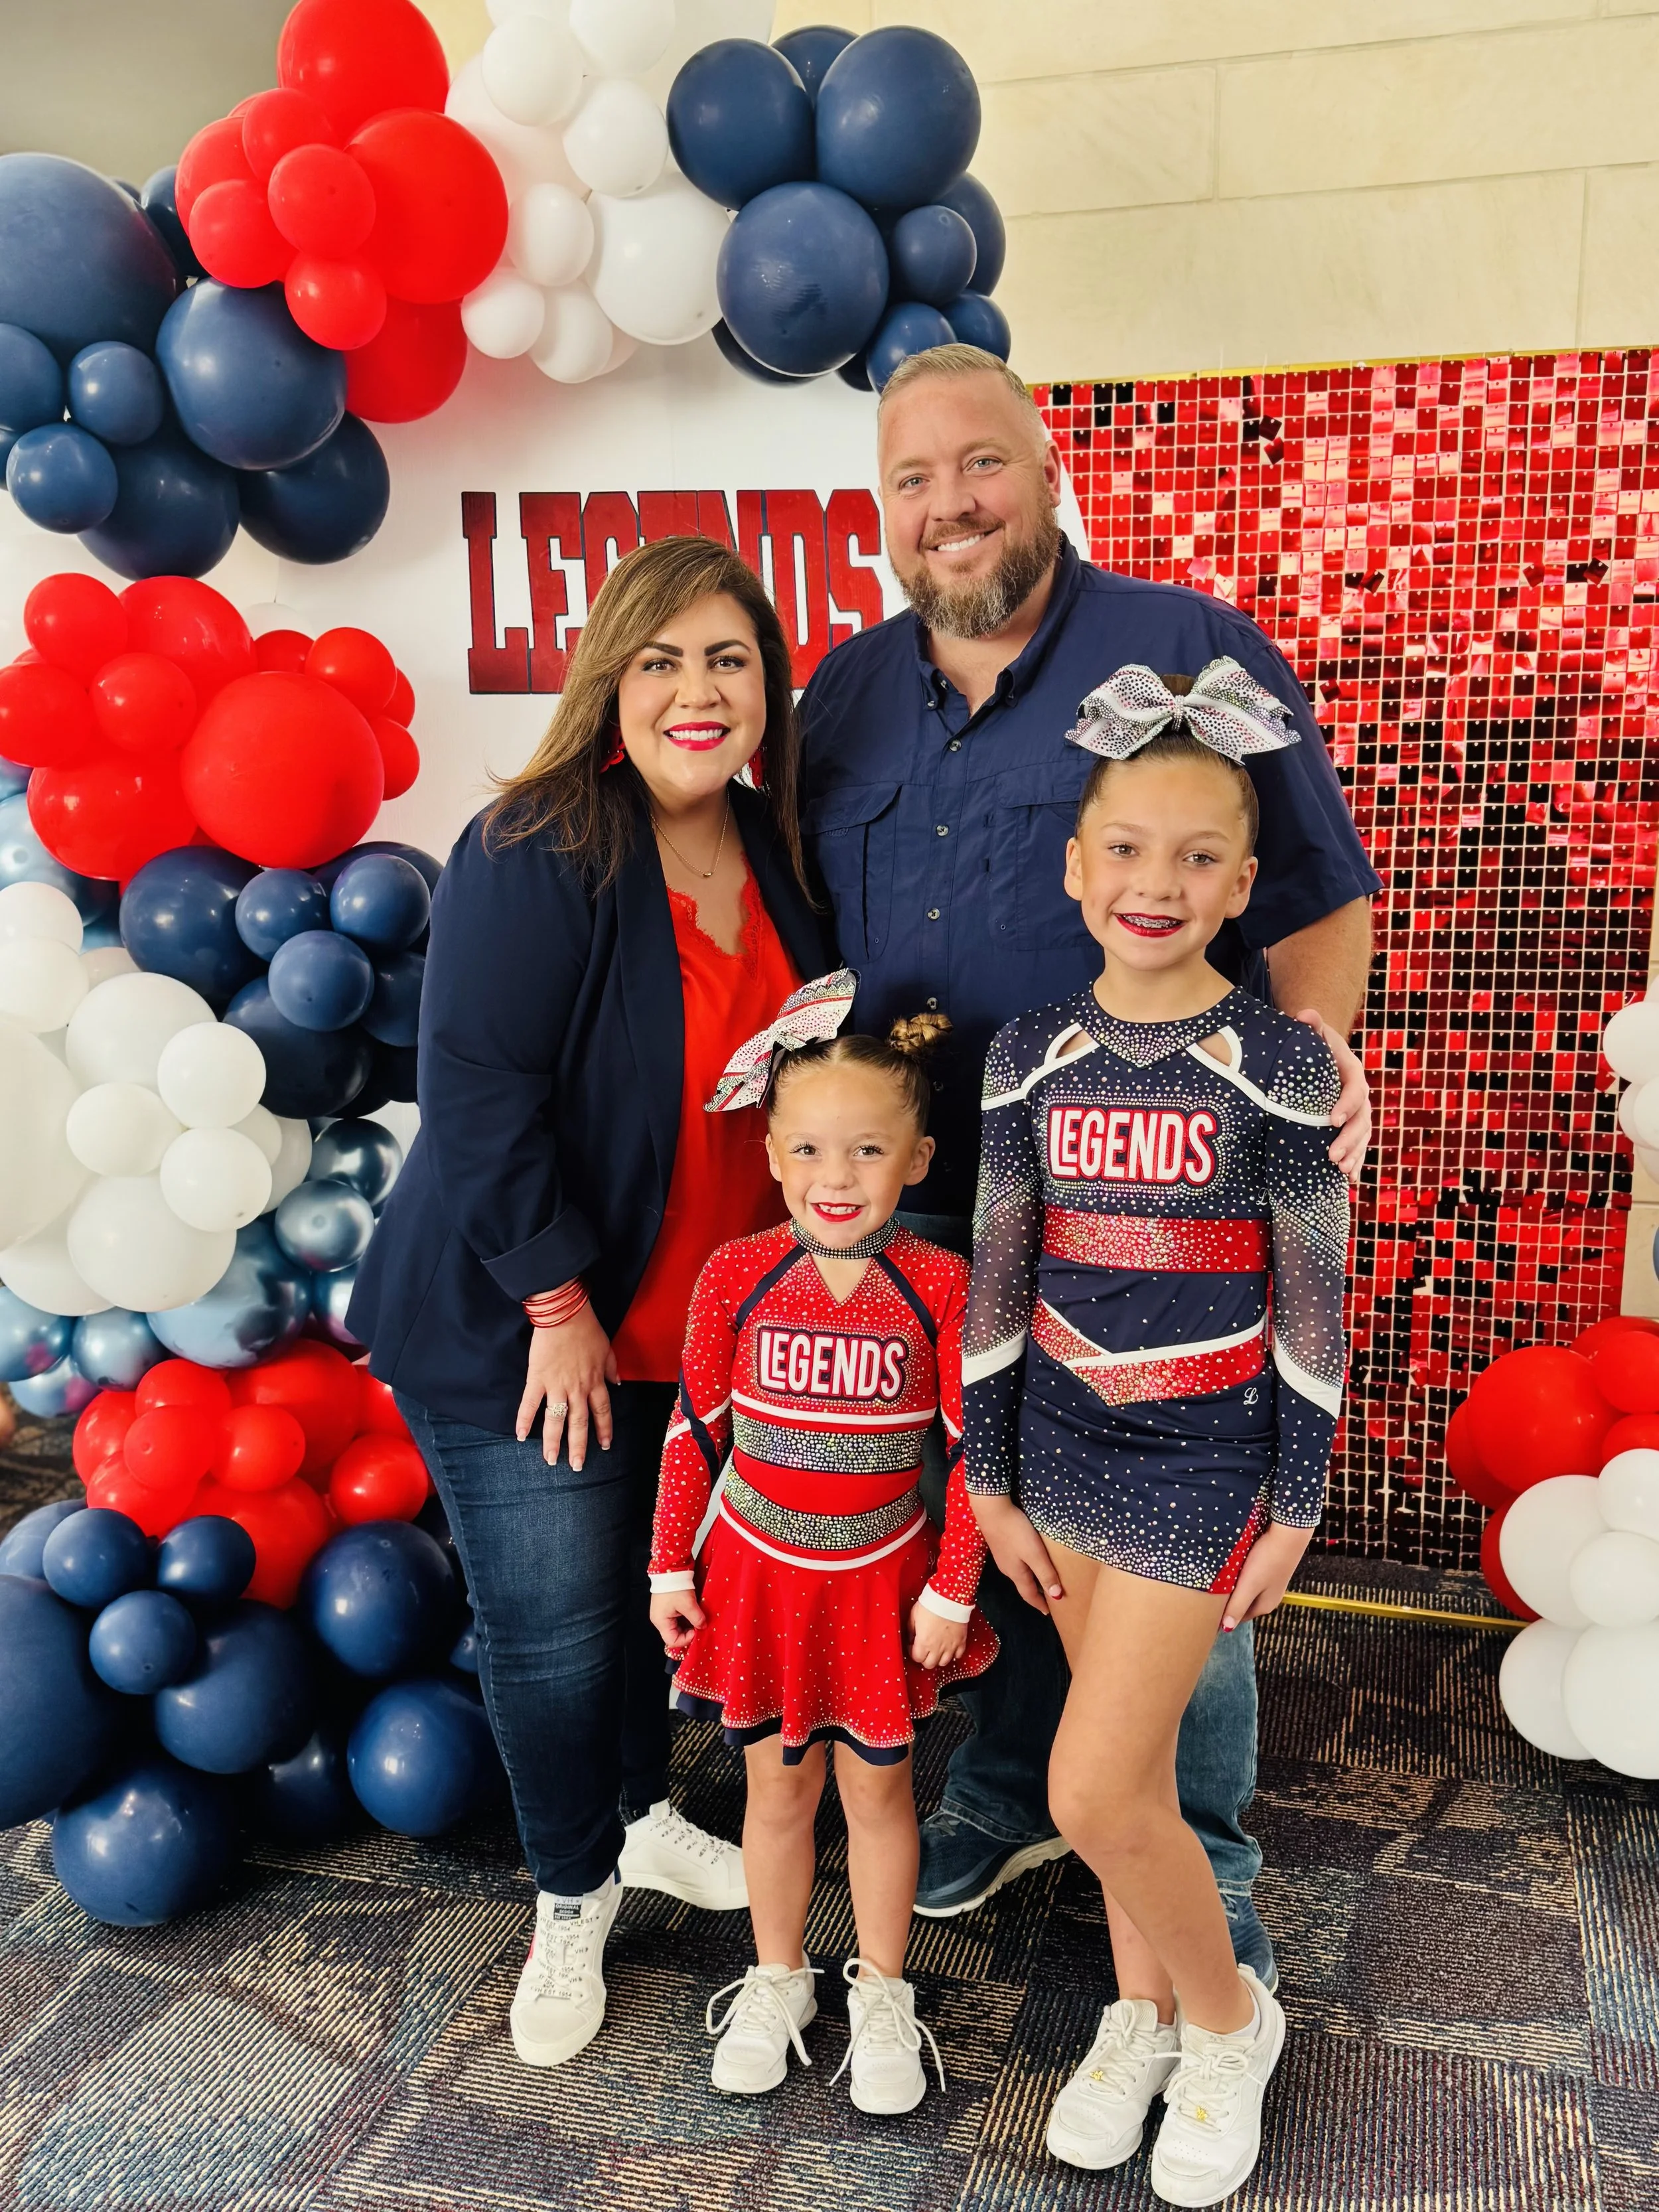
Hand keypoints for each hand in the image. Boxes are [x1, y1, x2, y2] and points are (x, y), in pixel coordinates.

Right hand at [516, 1303, 619, 1468]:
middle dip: (578, 1447)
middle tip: (575, 1466)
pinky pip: (530, 1403)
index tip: (604, 1446)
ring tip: (550, 1460)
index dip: (603, 1430)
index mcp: (595, 1381)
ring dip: (553, 1442)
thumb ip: (612, 1368)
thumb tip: (618, 1382)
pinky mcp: (537, 1378)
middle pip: (579, 1423)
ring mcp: (557, 1385)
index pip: (602, 1411)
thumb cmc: (586, 1328)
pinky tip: (520, 1436)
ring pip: (556, 1419)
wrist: (564, 1314)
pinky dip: (524, 1420)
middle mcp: (577, 1388)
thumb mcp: (607, 1348)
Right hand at [650, 1586, 704, 1654]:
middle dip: (688, 1632)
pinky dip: (685, 1618)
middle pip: (674, 1634)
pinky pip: (677, 1618)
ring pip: (677, 1626)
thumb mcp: (688, 1604)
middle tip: (698, 1625)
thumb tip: (703, 1627)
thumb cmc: (675, 1586)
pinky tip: (693, 1612)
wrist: (670, 1568)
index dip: (686, 1639)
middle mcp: (659, 1620)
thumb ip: (697, 1618)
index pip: (673, 1641)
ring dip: (688, 1624)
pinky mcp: (667, 1607)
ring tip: (697, 1618)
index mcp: (661, 1622)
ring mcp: (662, 1613)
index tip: (696, 1630)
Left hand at [910, 1600, 967, 1670]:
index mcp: (924, 1642)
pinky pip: (958, 1655)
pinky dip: (953, 1654)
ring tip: (936, 1649)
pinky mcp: (961, 1641)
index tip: (913, 1646)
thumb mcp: (913, 1616)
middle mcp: (937, 1648)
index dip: (913, 1653)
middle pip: (930, 1664)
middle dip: (925, 1659)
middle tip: (924, 1650)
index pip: (916, 1658)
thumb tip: (910, 1638)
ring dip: (939, 1658)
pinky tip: (949, 1647)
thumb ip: (910, 1630)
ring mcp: (951, 1646)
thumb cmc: (930, 1605)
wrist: (949, 1598)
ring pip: (944, 1663)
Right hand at [970, 1493, 1063, 1613]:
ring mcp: (1002, 1556)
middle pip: (1024, 1585)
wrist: (992, 1510)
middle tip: (1049, 1596)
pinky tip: (1029, 1559)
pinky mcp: (1000, 1544)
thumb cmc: (1016, 1532)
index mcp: (1017, 1574)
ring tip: (1042, 1579)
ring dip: (1031, 1579)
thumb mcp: (1035, 1554)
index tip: (1049, 1612)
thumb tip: (1056, 1597)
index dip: (1040, 1604)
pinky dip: (1026, 1567)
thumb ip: (1046, 1574)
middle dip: (1036, 1592)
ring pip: (1019, 1573)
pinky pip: (1016, 1562)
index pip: (1029, 1595)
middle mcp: (1008, 1568)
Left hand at [1221, 1521, 1312, 1631]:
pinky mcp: (1270, 1568)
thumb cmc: (1267, 1560)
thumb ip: (1237, 1606)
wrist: (1289, 1534)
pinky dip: (1241, 1574)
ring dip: (1234, 1585)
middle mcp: (1269, 1597)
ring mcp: (1271, 1582)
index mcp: (1264, 1606)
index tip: (1208, 1608)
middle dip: (1228, 1599)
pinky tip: (1234, 1565)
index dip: (1224, 1614)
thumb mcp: (1249, 1586)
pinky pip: (1251, 1576)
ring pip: (1246, 1588)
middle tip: (1210, 1591)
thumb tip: (1227, 1628)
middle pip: (1243, 1603)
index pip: (1239, 1617)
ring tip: (1219, 1577)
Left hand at [1296, 1009, 1369, 1183]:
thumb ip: (1311, 1025)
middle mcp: (1361, 1096)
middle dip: (1350, 1140)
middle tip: (1332, 1158)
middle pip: (1361, 1120)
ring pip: (1363, 1137)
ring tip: (1342, 1172)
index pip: (1355, 1090)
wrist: (1322, 1057)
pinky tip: (1349, 1182)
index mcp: (1353, 1073)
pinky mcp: (1352, 1128)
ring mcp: (1359, 1114)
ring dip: (1354, 1155)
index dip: (1346, 1105)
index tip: (1331, 1120)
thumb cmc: (1315, 1046)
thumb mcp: (1314, 1033)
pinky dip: (1355, 1163)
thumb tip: (1305, 1015)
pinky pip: (1358, 1147)